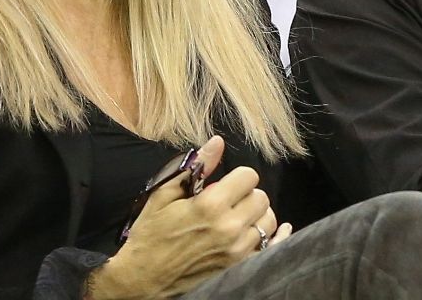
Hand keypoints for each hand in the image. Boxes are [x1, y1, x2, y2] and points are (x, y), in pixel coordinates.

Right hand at [87, 136, 281, 298]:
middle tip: (230, 203)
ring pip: (268, 221)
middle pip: (261, 197)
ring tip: (238, 220)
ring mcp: (237, 251)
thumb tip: (218, 142)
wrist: (141, 280)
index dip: (238, 177)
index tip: (227, 184)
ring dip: (256, 217)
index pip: (248, 176)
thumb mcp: (164, 196)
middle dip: (247, 195)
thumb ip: (195, 167)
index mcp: (210, 205)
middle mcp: (229, 228)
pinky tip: (280, 230)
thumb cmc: (150, 236)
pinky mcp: (239, 268)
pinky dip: (276, 237)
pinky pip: (272, 247)